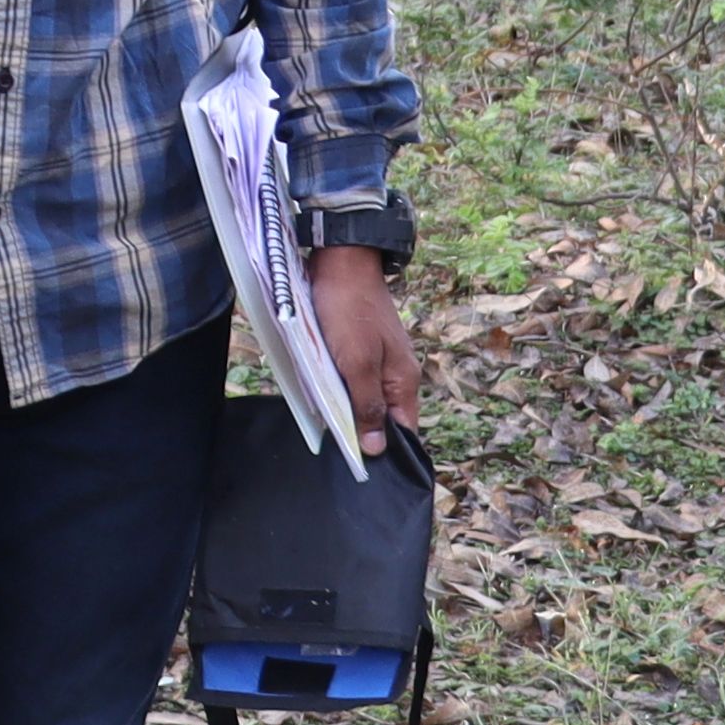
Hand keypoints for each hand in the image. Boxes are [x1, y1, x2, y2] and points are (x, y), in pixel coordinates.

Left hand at [306, 244, 419, 457]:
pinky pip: (352, 378)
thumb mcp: (357, 364)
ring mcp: (379, 359)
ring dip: (346, 408)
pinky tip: (321, 391)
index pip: (402, 430)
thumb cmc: (349, 310)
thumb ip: (368, 406)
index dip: (383, 448)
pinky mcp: (360, 347)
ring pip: (364, 397)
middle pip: (382, 415)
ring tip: (324, 421)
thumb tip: (377, 449)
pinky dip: (338, 387)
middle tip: (333, 444)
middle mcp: (396, 373)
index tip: (357, 463)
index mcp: (404, 380)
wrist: (341, 261)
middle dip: (360, 430)